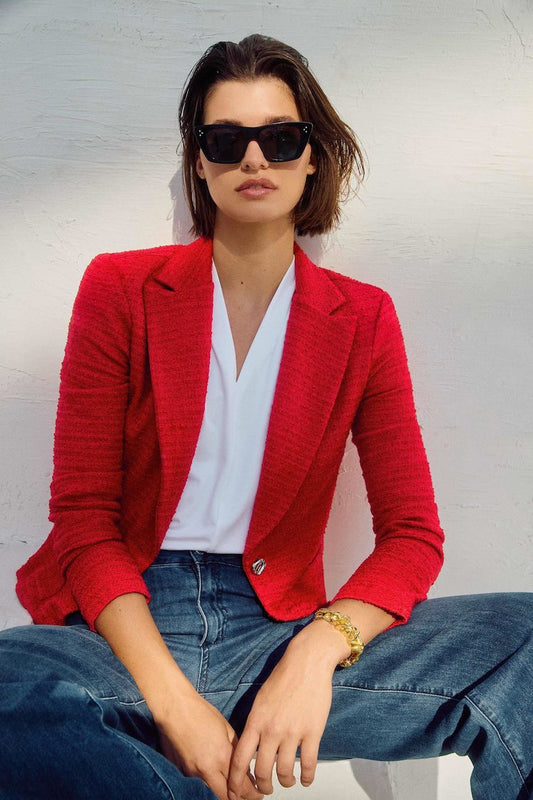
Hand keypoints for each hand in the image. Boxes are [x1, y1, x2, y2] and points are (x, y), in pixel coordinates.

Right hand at [155, 690, 262, 799]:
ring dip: (223, 794)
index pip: (242, 786)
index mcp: (222, 757)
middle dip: (240, 799)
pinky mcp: (180, 772)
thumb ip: (236, 750)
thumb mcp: (226, 728)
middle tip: (247, 795)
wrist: (175, 708)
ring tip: (231, 788)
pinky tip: (213, 778)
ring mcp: (191, 773)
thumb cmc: (200, 712)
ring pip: (211, 794)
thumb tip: (245, 767)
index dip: (252, 793)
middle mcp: (206, 769)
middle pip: (227, 798)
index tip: (258, 793)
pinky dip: (207, 785)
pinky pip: (197, 786)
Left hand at [227, 621, 346, 797]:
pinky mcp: (312, 732)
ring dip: (286, 782)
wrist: (307, 661)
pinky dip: (306, 777)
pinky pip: (308, 764)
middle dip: (263, 786)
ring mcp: (292, 732)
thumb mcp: (260, 699)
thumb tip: (252, 744)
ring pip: (285, 771)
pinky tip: (305, 778)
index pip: (240, 759)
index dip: (236, 780)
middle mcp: (271, 730)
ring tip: (288, 782)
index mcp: (256, 721)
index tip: (235, 791)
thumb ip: (255, 722)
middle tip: (265, 789)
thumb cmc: (284, 676)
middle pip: (262, 771)